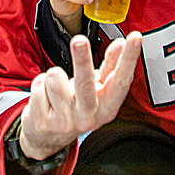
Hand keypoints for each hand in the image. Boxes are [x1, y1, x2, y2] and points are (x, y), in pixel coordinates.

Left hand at [18, 31, 141, 159]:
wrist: (49, 137)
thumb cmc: (77, 106)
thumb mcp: (98, 89)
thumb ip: (110, 66)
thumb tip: (120, 43)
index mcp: (107, 107)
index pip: (121, 80)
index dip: (129, 58)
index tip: (135, 37)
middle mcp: (88, 116)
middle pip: (85, 83)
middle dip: (82, 60)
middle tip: (79, 40)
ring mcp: (65, 121)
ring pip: (55, 78)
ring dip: (54, 75)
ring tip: (58, 87)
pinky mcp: (43, 121)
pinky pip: (39, 86)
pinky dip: (40, 85)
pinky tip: (46, 97)